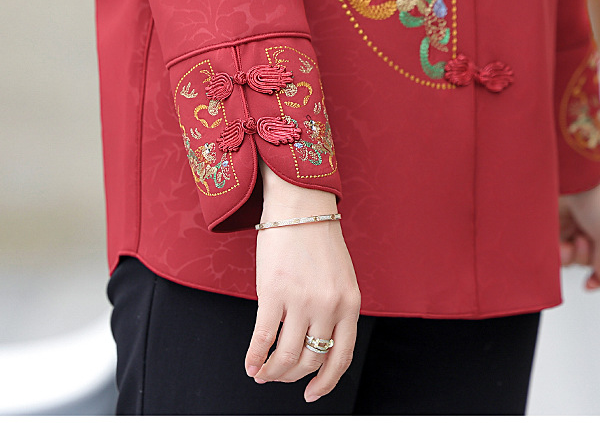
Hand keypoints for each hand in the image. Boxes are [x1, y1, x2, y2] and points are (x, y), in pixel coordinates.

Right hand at [244, 162, 360, 402]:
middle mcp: (328, 307)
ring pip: (287, 356)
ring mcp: (301, 301)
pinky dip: (255, 357)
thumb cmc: (317, 240)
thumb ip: (336, 309)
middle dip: (292, 377)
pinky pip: (263, 338)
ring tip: (262, 375)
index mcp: (350, 304)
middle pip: (311, 360)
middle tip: (279, 378)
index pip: (341, 357)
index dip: (326, 382)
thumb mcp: (341, 277)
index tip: (312, 393)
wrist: (300, 206)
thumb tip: (318, 342)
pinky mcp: (273, 293)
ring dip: (272, 372)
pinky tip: (250, 364)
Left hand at [559, 179, 599, 289]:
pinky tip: (557, 242)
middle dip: (584, 256)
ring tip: (573, 237)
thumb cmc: (593, 196)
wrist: (570, 177)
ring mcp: (565, 228)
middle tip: (583, 239)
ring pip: (566, 258)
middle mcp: (584, 230)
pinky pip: (549, 250)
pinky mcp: (547, 227)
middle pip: (583, 261)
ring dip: (570, 254)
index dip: (597, 275)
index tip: (590, 285)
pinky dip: (555, 252)